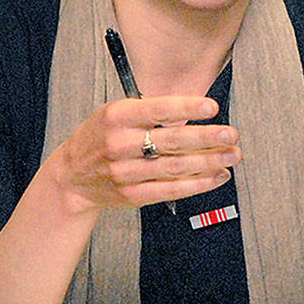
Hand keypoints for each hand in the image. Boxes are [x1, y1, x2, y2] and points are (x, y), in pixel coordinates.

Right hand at [54, 95, 241, 212]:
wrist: (71, 176)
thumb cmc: (101, 136)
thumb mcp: (117, 113)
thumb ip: (152, 110)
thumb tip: (198, 108)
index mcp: (117, 117)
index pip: (157, 110)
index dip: (186, 109)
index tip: (212, 107)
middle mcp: (120, 144)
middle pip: (171, 141)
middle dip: (206, 138)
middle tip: (231, 134)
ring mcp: (126, 173)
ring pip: (175, 167)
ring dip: (209, 162)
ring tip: (232, 154)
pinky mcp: (133, 195)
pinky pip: (171, 190)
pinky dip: (198, 184)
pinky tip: (217, 176)